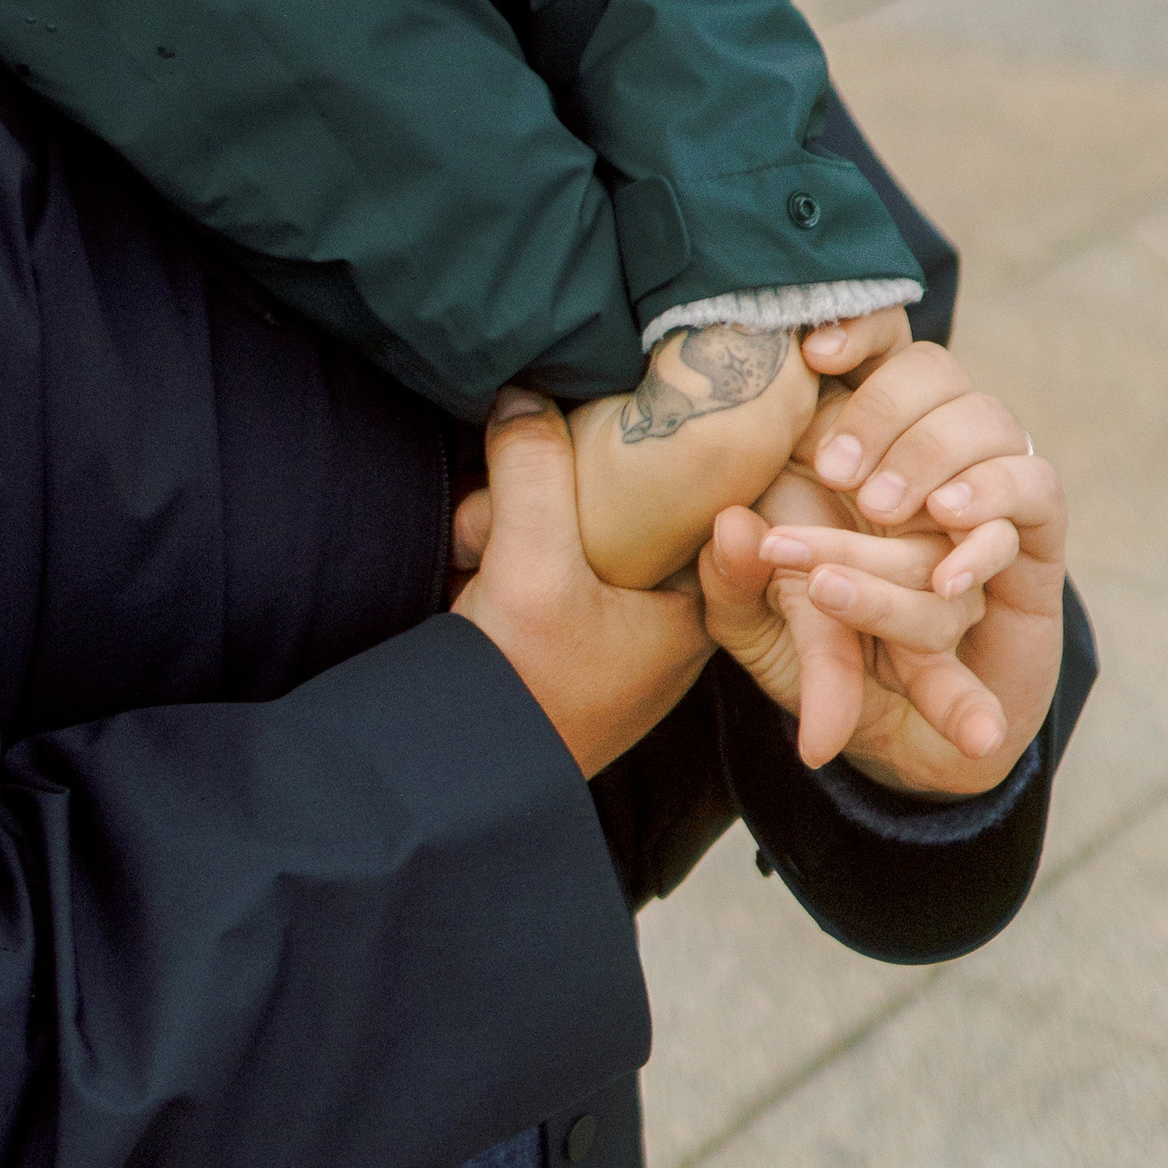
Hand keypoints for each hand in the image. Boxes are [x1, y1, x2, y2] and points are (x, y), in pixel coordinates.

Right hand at [451, 387, 710, 779]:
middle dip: (581, 478)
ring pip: (588, 529)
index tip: (638, 411)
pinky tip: (474, 539)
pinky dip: (514, 538)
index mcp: (691, 613)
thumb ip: (534, 471)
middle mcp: (662, 621)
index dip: (679, 453)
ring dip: (534, 511)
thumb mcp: (531, 564)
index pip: (711, 505)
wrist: (456, 776)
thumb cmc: (522, 686)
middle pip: (643, 510)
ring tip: (486, 518)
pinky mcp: (560, 633)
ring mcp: (610, 630)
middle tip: (539, 448)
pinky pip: (549, 555)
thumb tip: (524, 391)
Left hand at [709, 344, 1068, 793]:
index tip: (812, 354)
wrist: (906, 742)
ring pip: (987, 424)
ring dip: (935, 457)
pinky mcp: (1035, 541)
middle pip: (931, 369)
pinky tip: (948, 571)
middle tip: (836, 476)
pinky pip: (1035, 495)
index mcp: (857, 440)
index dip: (857, 324)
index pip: (874, 338)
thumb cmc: (823, 658)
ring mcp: (986, 486)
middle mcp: (928, 446)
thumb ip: (736, 588)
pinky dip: (992, 522)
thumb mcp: (761, 629)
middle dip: (881, 411)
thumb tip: (732, 529)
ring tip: (886, 512)